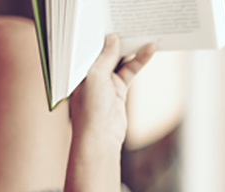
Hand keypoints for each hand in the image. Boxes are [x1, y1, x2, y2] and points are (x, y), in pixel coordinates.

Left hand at [69, 34, 155, 149]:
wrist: (100, 138)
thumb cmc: (90, 109)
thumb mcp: (96, 76)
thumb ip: (105, 56)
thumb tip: (112, 38)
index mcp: (76, 67)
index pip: (88, 44)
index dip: (100, 32)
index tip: (113, 20)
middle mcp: (88, 72)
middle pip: (105, 50)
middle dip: (118, 38)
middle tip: (131, 24)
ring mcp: (104, 81)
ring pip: (120, 59)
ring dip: (132, 49)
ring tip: (146, 35)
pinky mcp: (117, 90)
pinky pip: (129, 71)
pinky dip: (139, 61)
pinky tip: (149, 51)